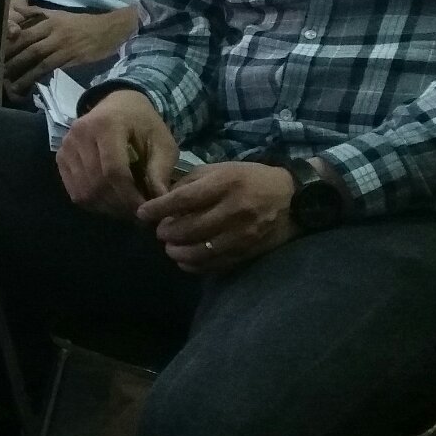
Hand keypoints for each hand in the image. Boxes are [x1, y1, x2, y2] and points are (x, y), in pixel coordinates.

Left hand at [4, 6, 135, 100]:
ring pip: (38, 59)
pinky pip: (52, 67)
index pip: (24, 33)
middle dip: (12, 61)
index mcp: (49, 21)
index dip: (9, 45)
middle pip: (28, 47)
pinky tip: (31, 85)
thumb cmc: (82, 22)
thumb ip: (35, 12)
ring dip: (23, 73)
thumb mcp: (58, 13)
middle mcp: (54, 32)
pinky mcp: (72, 57)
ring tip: (10, 85)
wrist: (109, 28)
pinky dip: (40, 76)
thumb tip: (14, 8)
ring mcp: (63, 45)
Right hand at [55, 88, 176, 217]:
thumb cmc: (143, 124)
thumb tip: (158, 202)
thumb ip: (160, 171)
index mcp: (107, 124)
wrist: (119, 104)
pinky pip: (74, 191)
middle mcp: (80, 133)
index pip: (113, 170)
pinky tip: (109, 201)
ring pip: (84, 191)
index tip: (145, 211)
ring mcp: (66, 145)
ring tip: (125, 208)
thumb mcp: (162, 142)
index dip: (129, 196)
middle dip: (119, 205)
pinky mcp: (60, 156)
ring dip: (106, 207)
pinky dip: (93, 202)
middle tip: (137, 213)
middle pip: (97, 183)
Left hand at [138, 162, 296, 274]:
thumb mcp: (221, 169)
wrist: (292, 199)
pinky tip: (185, 260)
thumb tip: (161, 199)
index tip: (142, 214)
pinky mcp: (248, 251)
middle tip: (160, 232)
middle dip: (167, 233)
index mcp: (225, 183)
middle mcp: (235, 209)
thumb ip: (190, 182)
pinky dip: (194, 265)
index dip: (158, 209)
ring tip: (170, 247)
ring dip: (177, 252)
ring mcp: (243, 234)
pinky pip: (215, 264)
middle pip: (189, 228)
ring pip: (200, 251)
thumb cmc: (249, 179)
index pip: (183, 199)